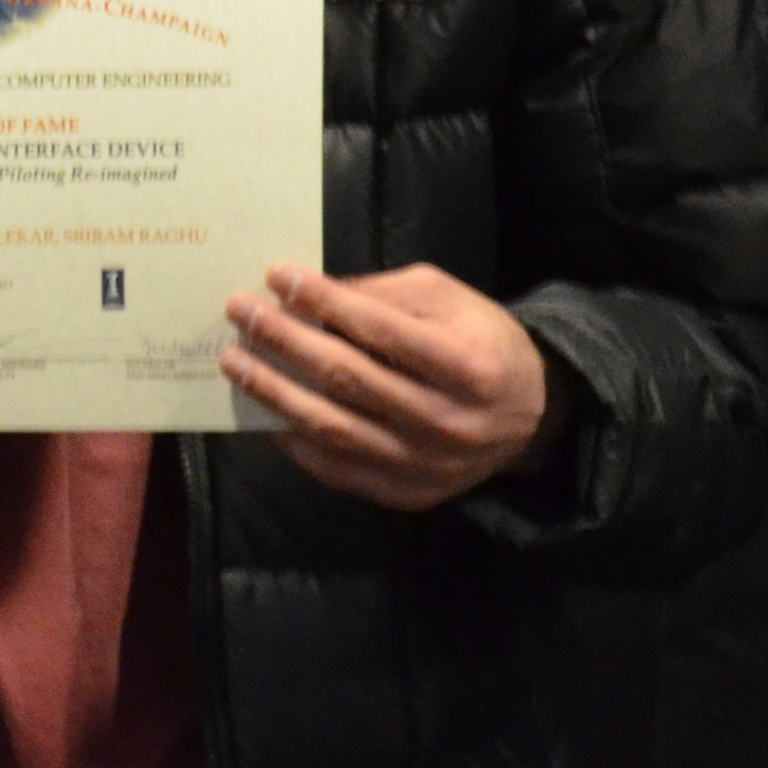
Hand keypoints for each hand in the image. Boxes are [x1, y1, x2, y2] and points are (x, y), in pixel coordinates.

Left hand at [221, 261, 551, 510]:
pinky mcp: (410, 493)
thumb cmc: (481, 342)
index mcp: (468, 367)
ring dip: (275, 393)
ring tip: (235, 362)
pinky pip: (340, 470)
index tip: (276, 274)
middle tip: (239, 311)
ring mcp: (428, 466)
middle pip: (349, 379)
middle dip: (285, 340)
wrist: (532, 415)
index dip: (324, 301)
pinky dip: (296, 441)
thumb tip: (304, 294)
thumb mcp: (446, 300)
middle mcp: (449, 422)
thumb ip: (380, 296)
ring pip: (336, 429)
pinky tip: (265, 412)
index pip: (381, 331)